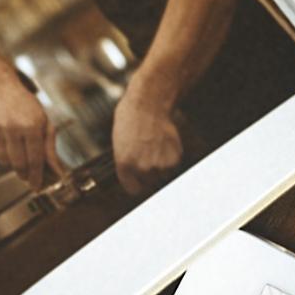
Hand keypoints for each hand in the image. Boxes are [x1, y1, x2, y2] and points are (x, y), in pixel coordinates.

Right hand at [0, 81, 54, 182]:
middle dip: (25, 175)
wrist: (2, 89)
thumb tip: (57, 171)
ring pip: (6, 162)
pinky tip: (10, 147)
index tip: (37, 187)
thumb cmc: (28, 108)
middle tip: (29, 178)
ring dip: (14, 166)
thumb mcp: (45, 123)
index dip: (36, 176)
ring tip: (20, 157)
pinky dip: (5, 157)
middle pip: (19, 164)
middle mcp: (14, 128)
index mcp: (32, 126)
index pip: (35, 159)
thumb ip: (50, 148)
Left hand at [112, 77, 184, 195]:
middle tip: (149, 154)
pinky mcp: (174, 159)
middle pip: (150, 183)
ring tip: (156, 146)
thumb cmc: (131, 120)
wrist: (149, 104)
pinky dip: (171, 157)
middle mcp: (142, 169)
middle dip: (150, 172)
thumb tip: (136, 176)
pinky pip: (174, 166)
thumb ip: (128, 164)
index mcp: (124, 166)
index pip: (134, 190)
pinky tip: (164, 143)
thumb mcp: (120, 144)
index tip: (140, 178)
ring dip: (162, 165)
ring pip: (163, 175)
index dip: (137, 182)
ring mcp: (159, 165)